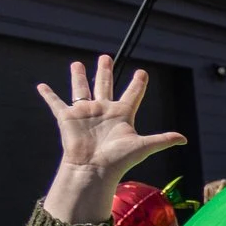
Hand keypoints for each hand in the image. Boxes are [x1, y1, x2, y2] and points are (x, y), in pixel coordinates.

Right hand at [37, 56, 186, 181]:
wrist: (94, 168)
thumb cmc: (119, 159)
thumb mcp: (143, 146)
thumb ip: (162, 139)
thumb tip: (184, 139)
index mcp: (122, 114)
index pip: (133, 95)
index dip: (138, 84)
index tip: (142, 73)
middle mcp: (104, 111)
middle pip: (105, 85)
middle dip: (105, 71)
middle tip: (106, 57)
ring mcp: (85, 113)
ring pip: (81, 89)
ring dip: (78, 76)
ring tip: (77, 63)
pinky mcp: (67, 118)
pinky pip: (56, 103)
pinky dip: (48, 95)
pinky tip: (41, 86)